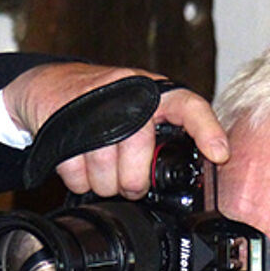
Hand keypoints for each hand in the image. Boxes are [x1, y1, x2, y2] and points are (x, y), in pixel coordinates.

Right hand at [1, 62, 228, 198]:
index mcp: (154, 92)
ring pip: (104, 168)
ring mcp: (93, 108)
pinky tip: (83, 167)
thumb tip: (198, 169)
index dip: (206, 130)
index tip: (219, 154)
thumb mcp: (143, 109)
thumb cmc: (106, 103)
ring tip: (104, 174)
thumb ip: (166, 133)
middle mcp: (127, 95)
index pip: (189, 105)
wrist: (51, 85)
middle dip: (133, 181)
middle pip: (138, 151)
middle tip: (130, 185)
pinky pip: (75, 172)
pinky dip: (79, 180)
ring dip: (104, 183)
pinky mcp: (62, 123)